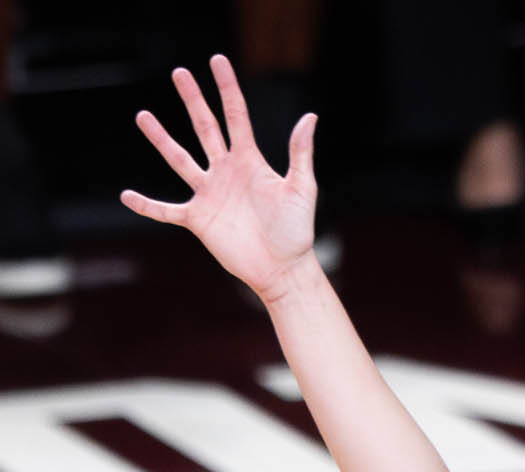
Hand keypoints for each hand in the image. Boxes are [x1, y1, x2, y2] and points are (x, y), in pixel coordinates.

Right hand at [121, 55, 319, 303]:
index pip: (236, 116)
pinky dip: (147, 205)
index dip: (227, 88)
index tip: (216, 60)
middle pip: (205, 128)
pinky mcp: (198, 219)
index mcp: (250, 161)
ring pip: (180, 160)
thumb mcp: (302, 189)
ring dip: (161, 139)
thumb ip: (301, 153)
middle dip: (193, 100)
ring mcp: (210, 194)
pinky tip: (127, 196)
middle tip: (179, 72)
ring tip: (143, 116)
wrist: (284, 269)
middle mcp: (226, 172)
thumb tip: (310, 116)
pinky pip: (166, 210)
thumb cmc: (297, 231)